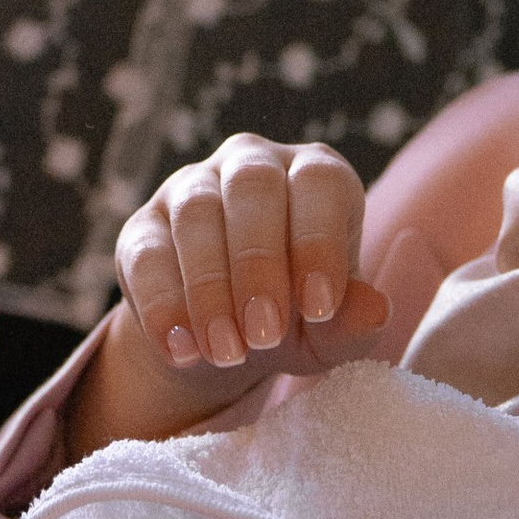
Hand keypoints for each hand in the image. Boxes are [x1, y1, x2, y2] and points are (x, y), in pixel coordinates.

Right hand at [71, 136, 394, 455]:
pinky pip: (147, 253)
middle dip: (258, 265)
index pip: (318, 184)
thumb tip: (375, 309)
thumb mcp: (330, 332)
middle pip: (252, 187)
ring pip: (196, 214)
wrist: (227, 339)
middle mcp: (253, 165)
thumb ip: (353, 323)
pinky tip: (182, 351)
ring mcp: (192, 187)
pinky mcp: (144, 226)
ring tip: (226, 352)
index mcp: (314, 175)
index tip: (318, 308)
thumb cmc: (296, 318)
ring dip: (210, 290)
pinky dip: (163, 304)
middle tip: (264, 336)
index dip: (318, 242)